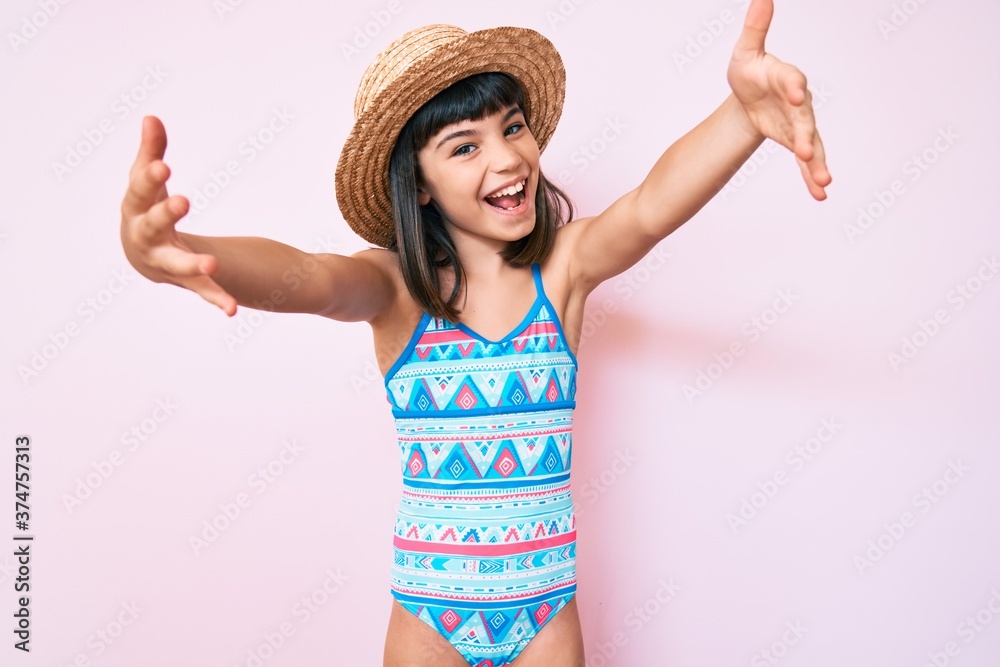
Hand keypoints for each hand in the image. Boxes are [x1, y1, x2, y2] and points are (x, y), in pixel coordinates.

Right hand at [120, 116, 237, 315]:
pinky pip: (201, 291)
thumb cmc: (144, 208)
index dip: (150, 179)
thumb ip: (151, 151)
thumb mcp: (147, 180)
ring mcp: (164, 262)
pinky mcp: (186, 280)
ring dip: (193, 263)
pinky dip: (216, 299)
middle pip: (152, 227)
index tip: (164, 165)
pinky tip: (232, 310)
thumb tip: (151, 117)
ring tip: (212, 264)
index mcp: (135, 209)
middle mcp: (145, 238)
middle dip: (165, 214)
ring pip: (176, 264)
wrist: (141, 254)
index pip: (140, 192)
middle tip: (182, 201)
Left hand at [727, 0, 830, 199]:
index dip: (793, 86)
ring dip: (817, 162)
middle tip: (805, 149)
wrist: (750, 95)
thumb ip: (755, 28)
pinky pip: (806, 161)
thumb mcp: (746, 51)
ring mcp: (800, 124)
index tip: (795, 94)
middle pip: (805, 119)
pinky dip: (811, 176)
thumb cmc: (749, 70)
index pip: (791, 80)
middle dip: (806, 134)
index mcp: (785, 77)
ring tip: (824, 180)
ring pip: (812, 144)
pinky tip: (820, 194)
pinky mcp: (796, 141)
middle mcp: (799, 102)